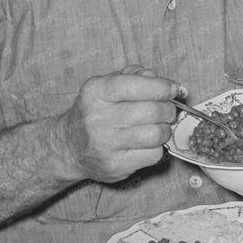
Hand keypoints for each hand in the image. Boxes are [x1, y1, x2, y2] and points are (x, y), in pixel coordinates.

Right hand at [55, 66, 180, 183]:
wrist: (69, 148)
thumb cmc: (96, 112)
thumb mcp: (107, 84)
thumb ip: (136, 76)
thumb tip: (167, 85)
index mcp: (96, 92)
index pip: (137, 85)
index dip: (162, 87)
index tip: (172, 89)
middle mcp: (98, 118)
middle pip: (152, 111)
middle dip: (167, 109)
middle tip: (166, 110)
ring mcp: (105, 144)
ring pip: (156, 134)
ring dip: (164, 130)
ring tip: (157, 127)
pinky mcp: (114, 166)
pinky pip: (153, 155)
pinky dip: (156, 148)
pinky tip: (146, 144)